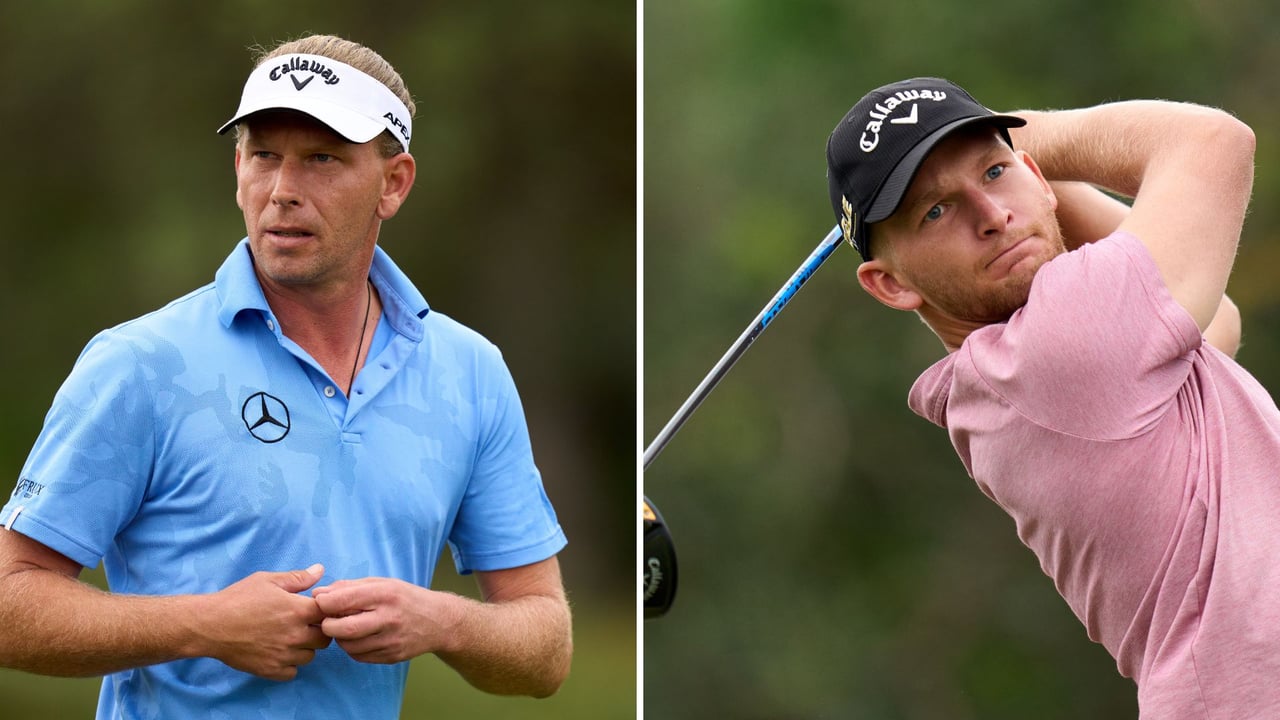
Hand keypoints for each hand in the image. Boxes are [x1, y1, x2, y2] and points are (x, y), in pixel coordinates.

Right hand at [200, 564, 331, 680]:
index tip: (317, 610)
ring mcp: (283, 655)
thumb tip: (320, 570)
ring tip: (289, 638)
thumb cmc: (238, 599)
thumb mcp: (268, 580)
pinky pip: (293, 672)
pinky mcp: (271, 670)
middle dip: (319, 630)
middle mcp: (295, 635)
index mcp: (298, 611)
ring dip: (304, 648)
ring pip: (310, 656)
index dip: (326, 611)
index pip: (330, 614)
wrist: (210, 625)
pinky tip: (279, 652)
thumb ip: (298, 578)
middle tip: (305, 625)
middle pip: (325, 638)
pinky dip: (289, 664)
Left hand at [312, 577, 462, 663]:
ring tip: (345, 627)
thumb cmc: (405, 598)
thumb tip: (319, 594)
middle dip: (327, 625)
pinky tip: (359, 638)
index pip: (344, 600)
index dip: (324, 602)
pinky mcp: (392, 657)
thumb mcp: (382, 583)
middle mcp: (389, 618)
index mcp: (385, 594)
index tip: (320, 601)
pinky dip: (352, 648)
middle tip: (327, 620)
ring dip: (339, 637)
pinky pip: (360, 656)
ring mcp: (391, 640)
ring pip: (349, 646)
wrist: (438, 621)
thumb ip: (349, 587)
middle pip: (345, 628)